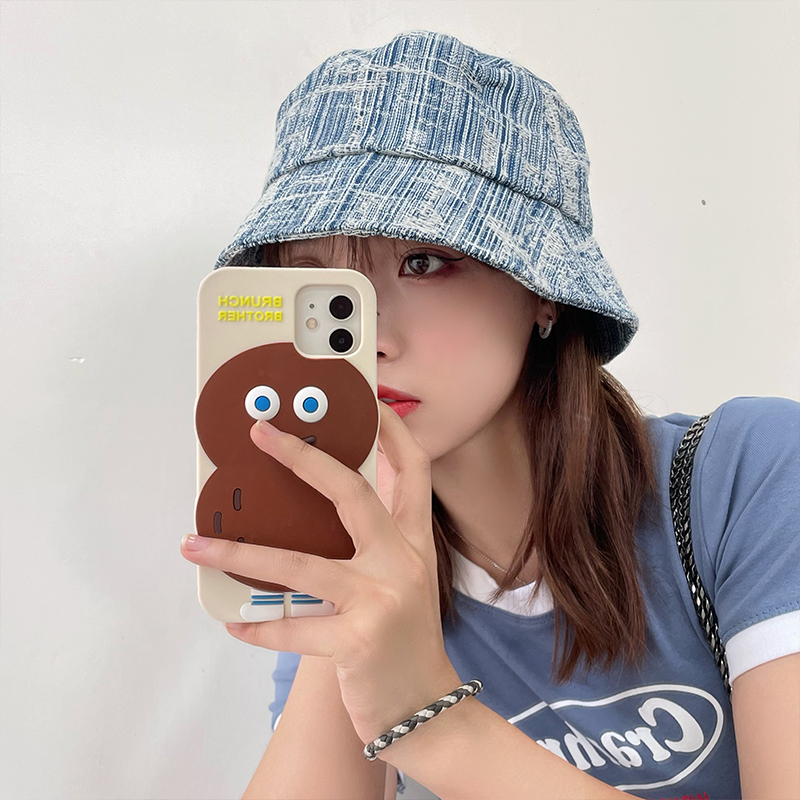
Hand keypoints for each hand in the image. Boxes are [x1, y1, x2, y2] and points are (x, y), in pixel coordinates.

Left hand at [181, 401, 460, 748]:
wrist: (426, 705)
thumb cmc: (403, 637)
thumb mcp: (401, 579)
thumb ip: (372, 542)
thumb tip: (315, 509)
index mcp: (414, 542)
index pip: (413, 471)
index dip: (392, 432)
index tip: (368, 401)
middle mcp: (403, 561)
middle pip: (352, 494)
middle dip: (304, 458)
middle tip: (261, 434)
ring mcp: (381, 599)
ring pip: (300, 563)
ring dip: (240, 554)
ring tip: (197, 545)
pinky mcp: (358, 640)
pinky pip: (292, 628)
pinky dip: (258, 626)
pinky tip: (234, 621)